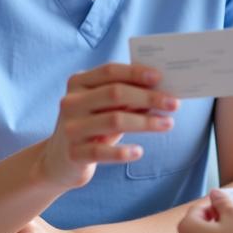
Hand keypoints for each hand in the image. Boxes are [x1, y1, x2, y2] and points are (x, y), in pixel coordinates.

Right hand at [38, 63, 178, 190]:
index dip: (136, 72)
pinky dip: (123, 151)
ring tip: (168, 124)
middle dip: (148, 96)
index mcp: (78, 83)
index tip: (160, 77)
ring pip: (114, 120)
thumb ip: (127, 97)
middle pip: (115, 93)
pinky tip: (139, 151)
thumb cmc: (92, 127)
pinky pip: (102, 151)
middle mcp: (71, 102)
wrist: (59, 161)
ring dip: (146, 121)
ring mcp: (71, 128)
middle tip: (174, 103)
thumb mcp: (106, 108)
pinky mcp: (73, 154)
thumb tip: (162, 89)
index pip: (109, 71)